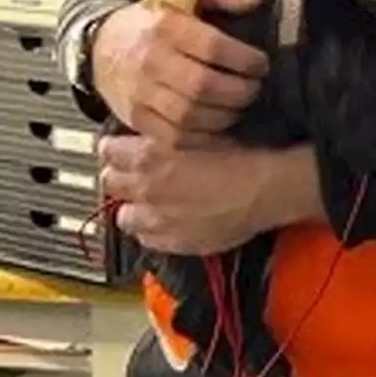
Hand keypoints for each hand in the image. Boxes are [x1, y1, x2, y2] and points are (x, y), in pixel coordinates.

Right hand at [92, 0, 267, 146]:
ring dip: (224, 116)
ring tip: (240, 107)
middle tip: (256, 89)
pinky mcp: (134, 118)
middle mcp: (149, 61)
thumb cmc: (155, 20)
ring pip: (189, 115)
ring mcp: (139, 93)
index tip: (261, 64)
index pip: (212, 47)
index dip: (244, 59)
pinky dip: (202, 138)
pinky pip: (172, 137)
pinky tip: (219, 127)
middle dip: (239, 92)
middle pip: (202, 86)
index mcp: (165, 27)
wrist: (102, 45)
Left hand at [98, 135, 323, 254]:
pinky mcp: (172, 243)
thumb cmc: (241, 158)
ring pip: (123, 215)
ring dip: (133, 205)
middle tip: (135, 171)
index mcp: (151, 158)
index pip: (108, 151)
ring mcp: (157, 221)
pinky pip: (146, 238)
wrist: (267, 190)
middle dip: (120, 175)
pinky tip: (168, 219)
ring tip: (151, 199)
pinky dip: (151, 229)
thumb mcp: (202, 133)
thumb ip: (168, 137)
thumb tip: (151, 138)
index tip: (120, 147)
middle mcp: (146, 191)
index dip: (115, 147)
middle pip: (110, 182)